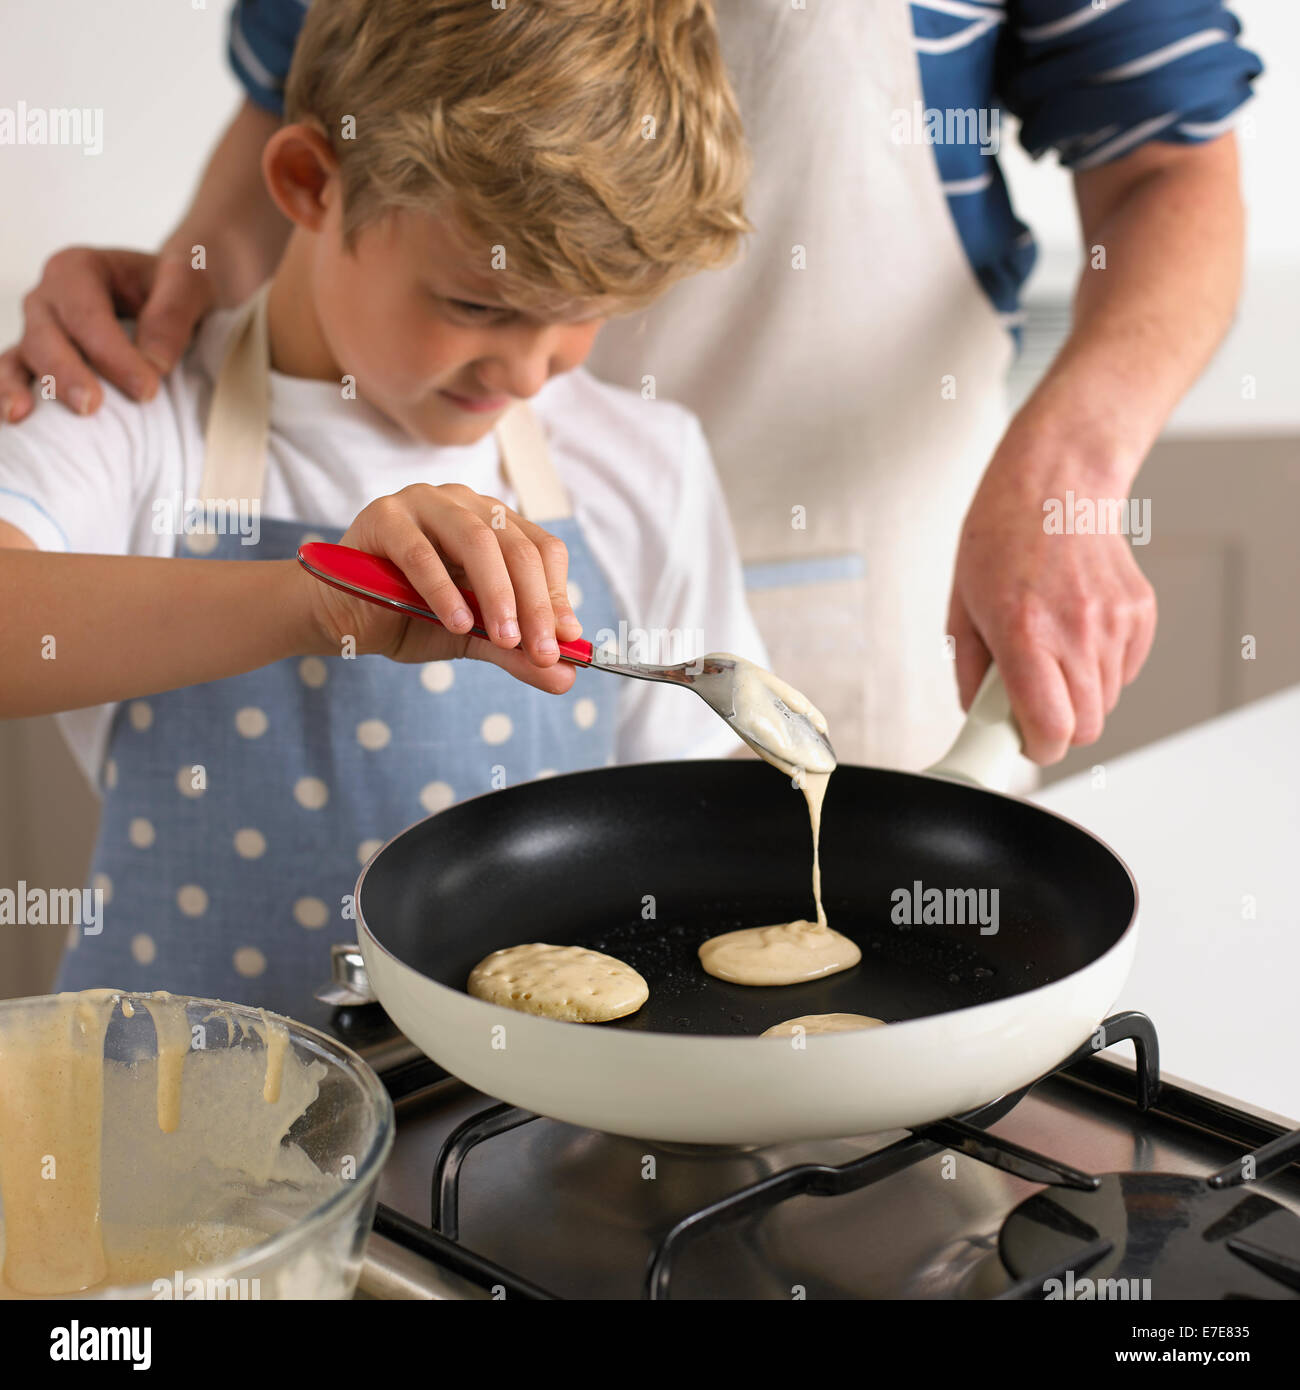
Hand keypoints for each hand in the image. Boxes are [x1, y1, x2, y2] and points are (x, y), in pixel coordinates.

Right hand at [0, 248, 213, 423]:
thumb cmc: (173, 286)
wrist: (166, 292)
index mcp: (80, 270)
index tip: (147, 390)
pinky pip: (14, 373)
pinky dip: (9, 392)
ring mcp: (39, 328)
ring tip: (22, 416)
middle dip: (65, 372)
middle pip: (46, 334)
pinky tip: (12, 419)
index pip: (88, 315)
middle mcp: (50, 297)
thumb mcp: (187, 283)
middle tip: (90, 406)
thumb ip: (173, 314)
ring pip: (24, 356)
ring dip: (24, 386)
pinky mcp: (38, 358)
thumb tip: (155, 362)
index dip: (113, 354)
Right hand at [301, 483, 584, 693]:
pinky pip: (421, 553)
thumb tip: (566, 677)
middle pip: (516, 547)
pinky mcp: (384, 516)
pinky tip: (456, 622)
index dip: (557, 596)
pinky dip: (443, 590)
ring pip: (477, 540)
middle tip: (543, 651)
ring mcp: (424, 502)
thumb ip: (516, 652)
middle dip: (534, 603)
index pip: (542, 551)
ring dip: (498, 593)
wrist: (341, 616)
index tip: (568, 644)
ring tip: (505, 638)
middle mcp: (465, 504)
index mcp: (494, 524)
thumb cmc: (409, 616)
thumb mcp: (473, 637)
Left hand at [946, 460, 1156, 764]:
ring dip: (1080, 694)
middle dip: (1058, 727)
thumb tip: (980, 716)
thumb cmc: (1001, 538)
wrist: (1055, 485)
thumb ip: (969, 672)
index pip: (1052, 730)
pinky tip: (1077, 632)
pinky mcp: (1140, 613)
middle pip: (1087, 728)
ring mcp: (1115, 622)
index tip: (1026, 743)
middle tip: (1032, 700)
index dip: (1038, 749)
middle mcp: (1076, 631)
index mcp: (1025, 633)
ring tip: (1051, 650)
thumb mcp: (961, 608)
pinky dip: (1103, 668)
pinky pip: (1126, 671)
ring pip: (1108, 702)